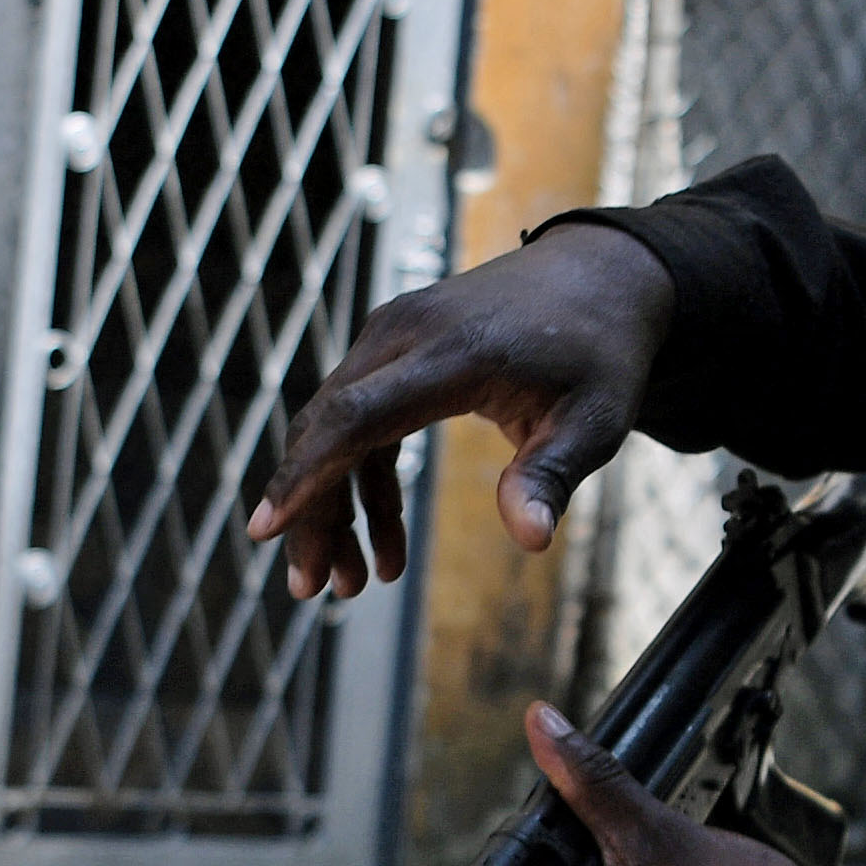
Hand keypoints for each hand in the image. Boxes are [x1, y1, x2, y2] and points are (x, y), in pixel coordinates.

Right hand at [250, 229, 675, 600]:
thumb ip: (552, 474)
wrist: (600, 274)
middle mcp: (404, 335)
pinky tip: (383, 545)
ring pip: (334, 427)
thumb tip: (531, 539)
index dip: (306, 475)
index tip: (265, 528)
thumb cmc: (599, 351)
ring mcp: (392, 335)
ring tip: (350, 584)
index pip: (356, 415)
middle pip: (328, 428)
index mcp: (451, 353)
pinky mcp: (393, 347)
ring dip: (333, 506)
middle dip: (311, 513)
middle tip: (310, 591)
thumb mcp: (596, 419)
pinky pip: (358, 418)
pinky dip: (362, 480)